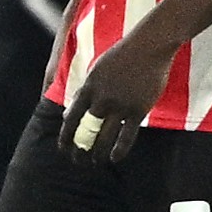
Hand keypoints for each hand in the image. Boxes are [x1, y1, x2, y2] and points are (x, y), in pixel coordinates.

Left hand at [57, 31, 179, 163]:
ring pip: (105, 136)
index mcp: (88, 88)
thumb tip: (69, 114)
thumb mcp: (95, 71)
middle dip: (80, 149)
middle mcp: (101, 99)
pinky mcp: (138, 110)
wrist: (148, 47)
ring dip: (97, 153)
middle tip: (78, 161)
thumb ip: (83, 93)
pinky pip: (126, 136)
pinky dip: (119, 150)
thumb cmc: (120, 57)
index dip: (66, 135)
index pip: (71, 117)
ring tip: (94, 163)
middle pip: (86, 130)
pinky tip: (113, 159)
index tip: (63, 148)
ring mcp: (120, 106)